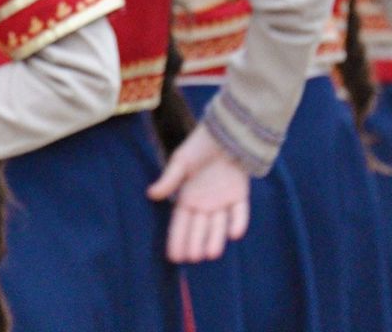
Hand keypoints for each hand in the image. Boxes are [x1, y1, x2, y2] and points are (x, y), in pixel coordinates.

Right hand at [149, 124, 250, 263]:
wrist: (225, 132)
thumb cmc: (199, 146)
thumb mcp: (181, 161)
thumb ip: (169, 179)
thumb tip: (151, 194)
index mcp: (187, 198)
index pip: (180, 224)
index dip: (177, 239)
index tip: (173, 256)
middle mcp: (205, 204)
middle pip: (199, 228)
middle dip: (194, 243)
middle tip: (191, 258)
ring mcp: (223, 201)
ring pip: (218, 225)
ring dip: (215, 239)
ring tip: (211, 254)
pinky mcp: (239, 195)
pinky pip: (239, 212)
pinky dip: (238, 222)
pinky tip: (234, 234)